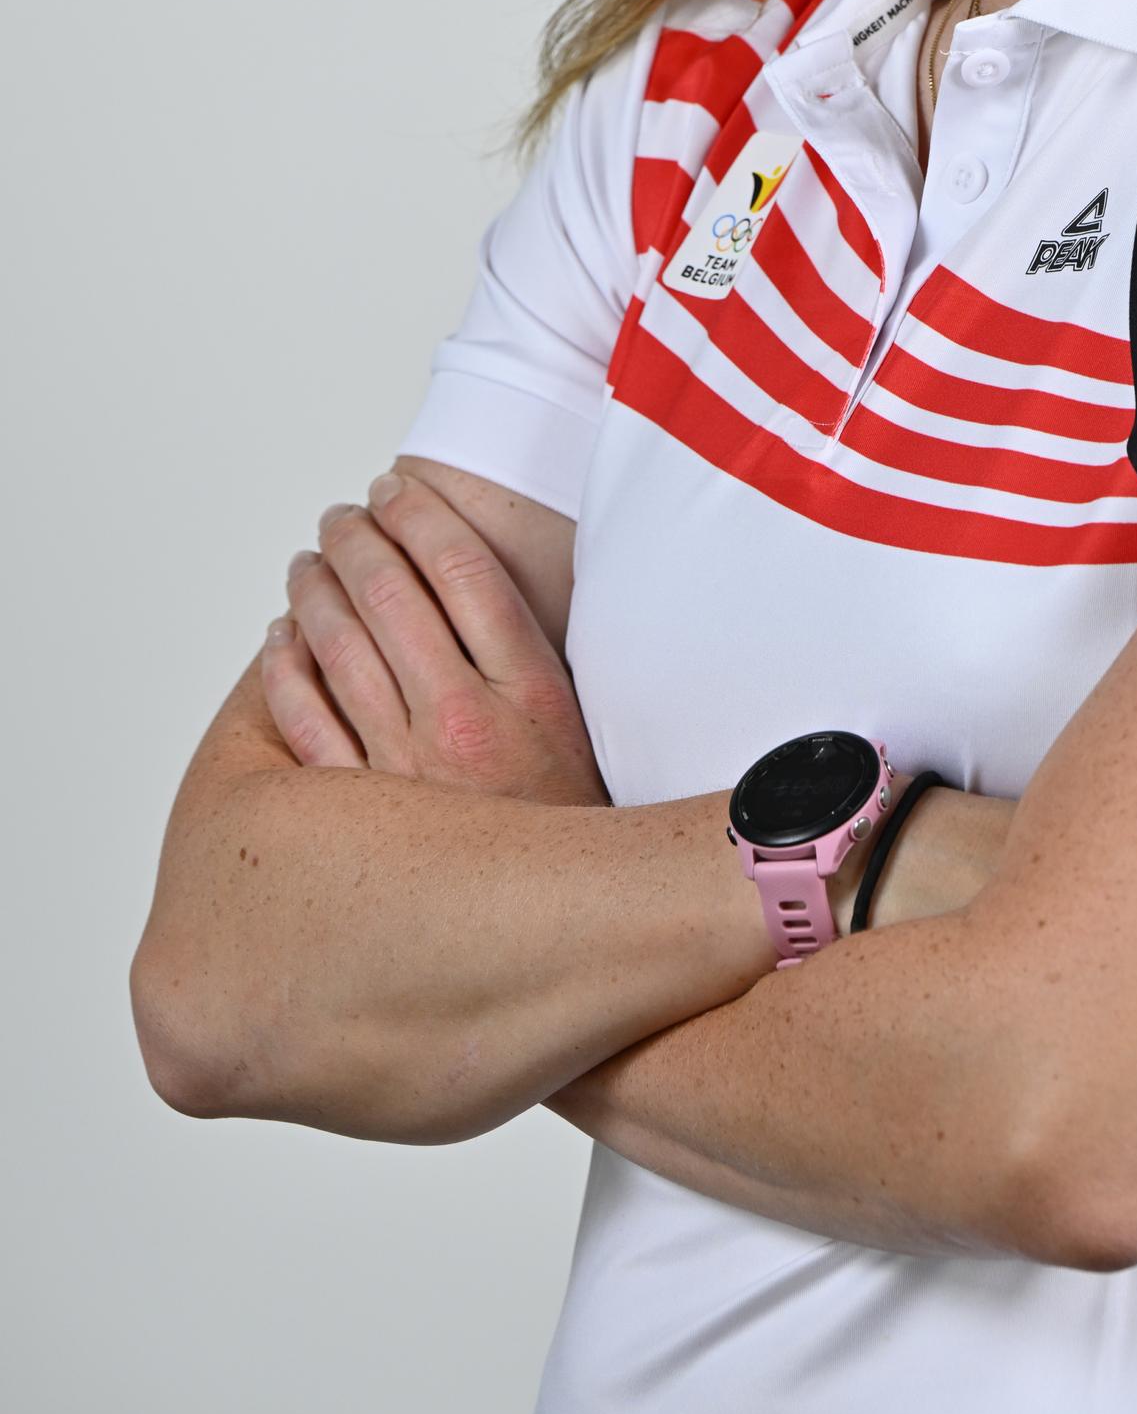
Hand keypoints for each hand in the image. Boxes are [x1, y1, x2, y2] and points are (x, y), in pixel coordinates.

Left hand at [263, 470, 609, 806]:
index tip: (395, 490)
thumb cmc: (571, 822)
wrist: (561, 923)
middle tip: (340, 516)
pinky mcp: (360, 813)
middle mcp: (462, 719)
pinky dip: (283, 669)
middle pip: (390, 595)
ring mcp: (403, 767)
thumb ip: (529, 652)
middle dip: (355, 540)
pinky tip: (281, 640)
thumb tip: (477, 576)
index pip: (460, 567)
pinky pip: (302, 721)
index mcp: (528, 688)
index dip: (418, 515)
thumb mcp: (578, 723)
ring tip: (308, 562)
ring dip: (313, 591)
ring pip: (336, 648)